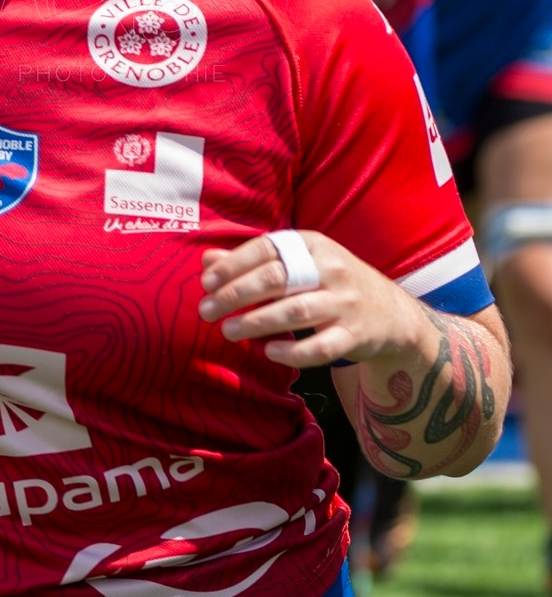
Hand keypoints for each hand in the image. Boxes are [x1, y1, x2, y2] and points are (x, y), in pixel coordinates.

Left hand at [198, 231, 424, 366]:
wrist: (390, 313)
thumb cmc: (329, 283)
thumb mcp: (297, 264)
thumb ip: (252, 262)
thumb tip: (207, 260)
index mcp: (312, 244)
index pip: (266, 249)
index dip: (233, 265)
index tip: (205, 283)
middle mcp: (331, 268)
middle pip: (277, 278)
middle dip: (237, 294)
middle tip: (206, 310)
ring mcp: (346, 301)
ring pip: (296, 311)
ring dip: (257, 322)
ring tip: (227, 331)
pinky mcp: (356, 334)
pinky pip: (322, 346)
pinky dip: (293, 351)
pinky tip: (268, 352)